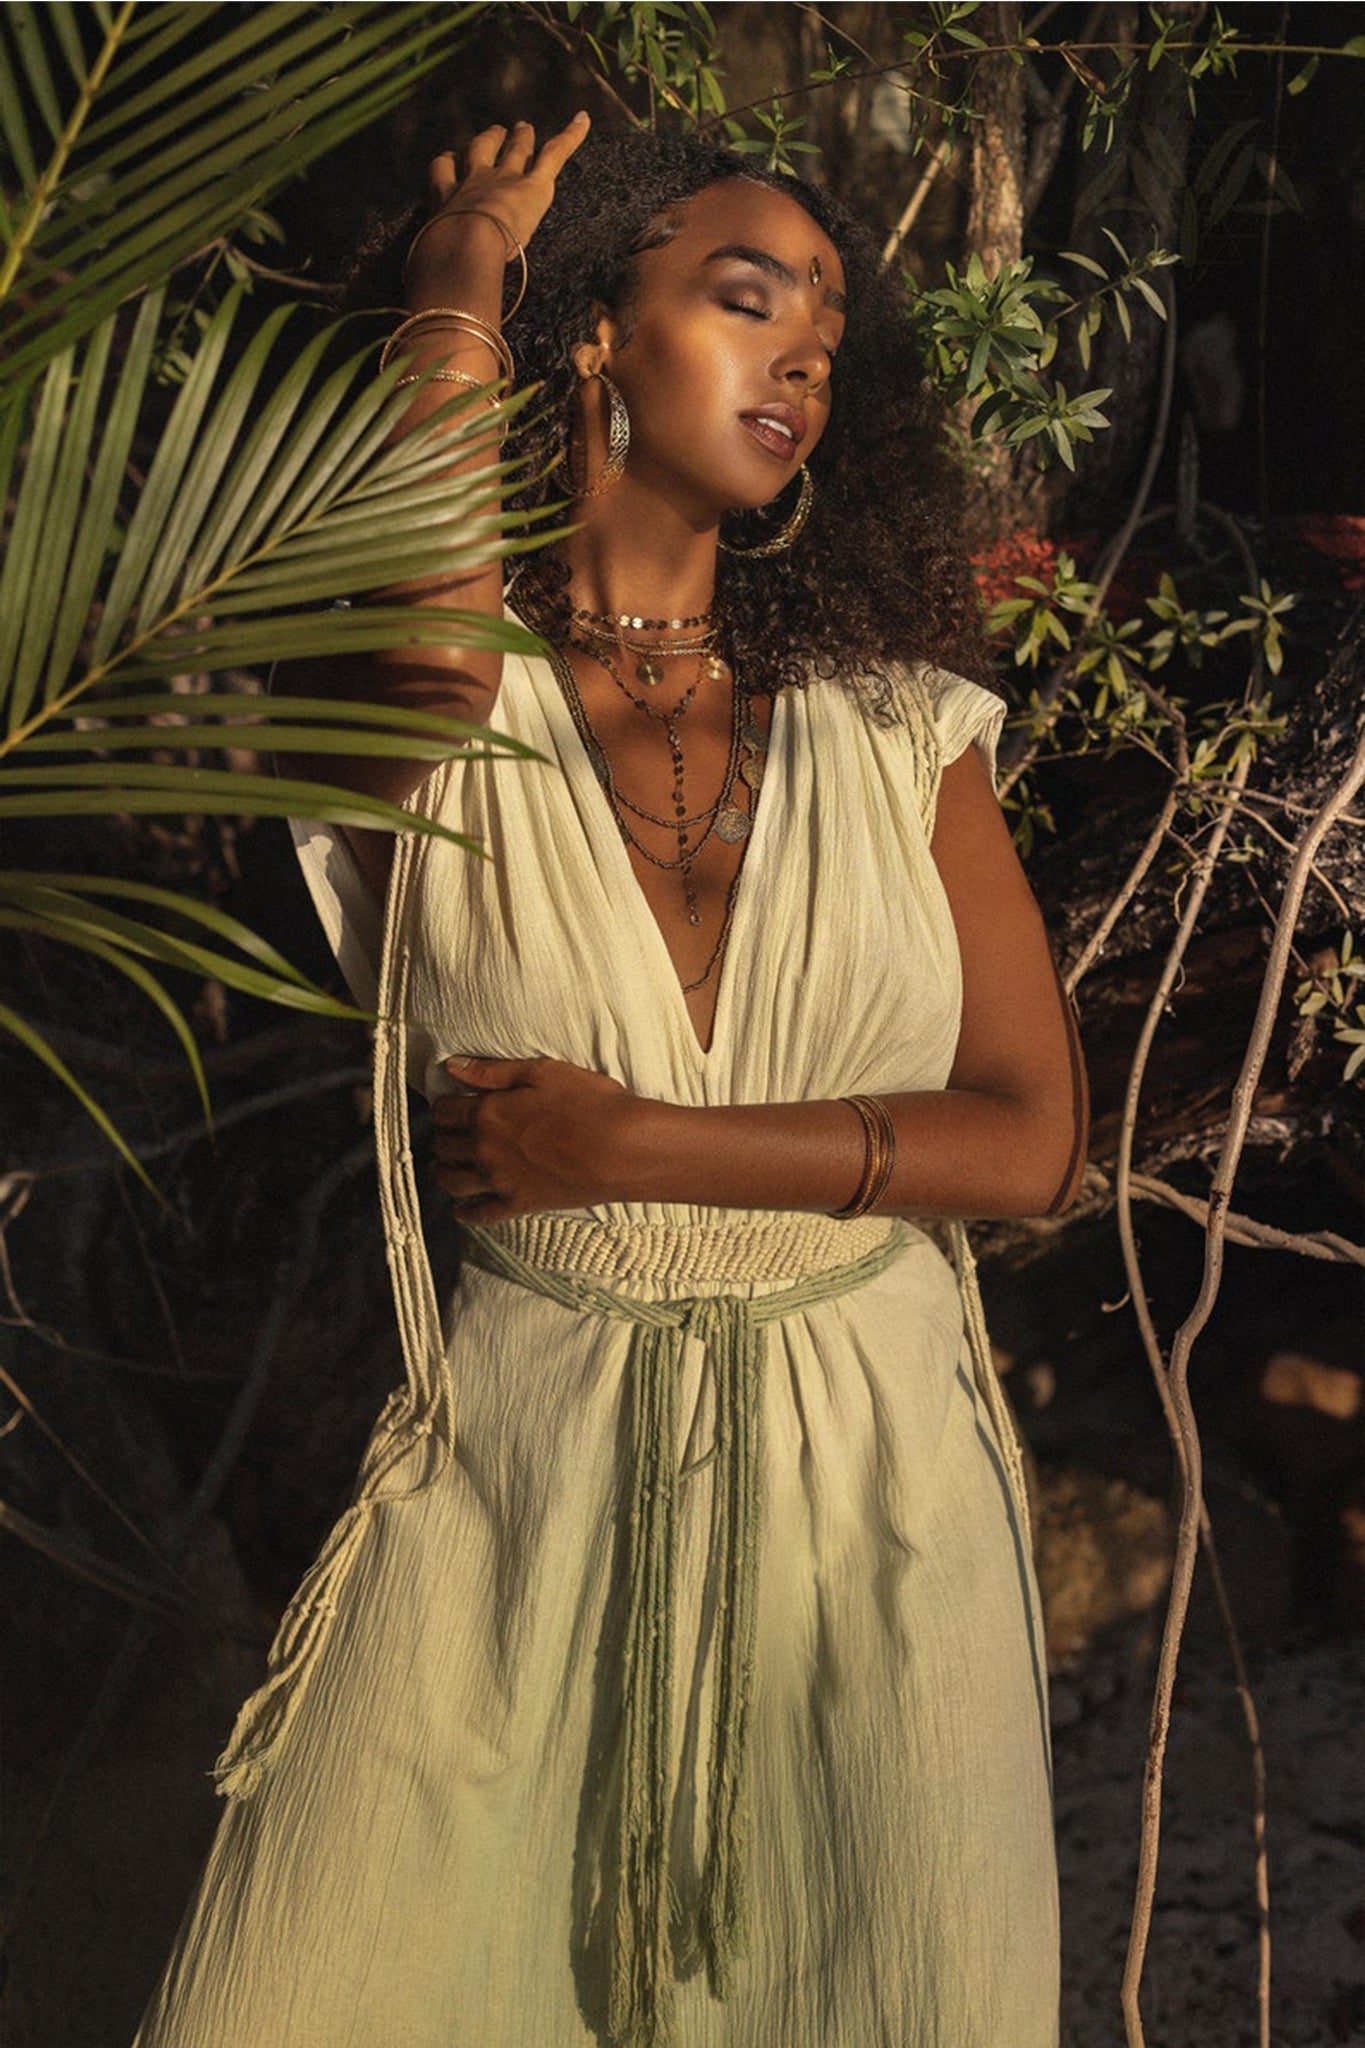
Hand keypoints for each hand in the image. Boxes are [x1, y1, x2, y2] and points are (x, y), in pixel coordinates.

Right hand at [406, 114, 590, 303]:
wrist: (461, 246)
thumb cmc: (439, 263)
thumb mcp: (425, 269)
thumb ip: (424, 277)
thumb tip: (413, 305)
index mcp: (445, 202)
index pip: (442, 176)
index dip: (446, 168)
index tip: (448, 162)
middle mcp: (472, 182)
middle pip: (478, 153)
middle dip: (487, 142)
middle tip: (496, 132)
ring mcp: (505, 179)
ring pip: (514, 150)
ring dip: (520, 139)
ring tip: (525, 129)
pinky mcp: (534, 185)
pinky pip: (554, 155)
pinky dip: (571, 137)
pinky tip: (583, 121)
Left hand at [431, 1054, 637, 1224]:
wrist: (622, 1150)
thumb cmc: (590, 1104)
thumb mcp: (543, 1072)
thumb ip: (493, 1071)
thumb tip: (452, 1066)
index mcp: (487, 1114)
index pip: (444, 1111)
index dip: (444, 1105)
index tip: (450, 1103)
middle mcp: (484, 1150)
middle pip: (444, 1145)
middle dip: (443, 1136)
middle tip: (450, 1131)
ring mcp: (500, 1181)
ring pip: (452, 1181)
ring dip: (444, 1171)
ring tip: (447, 1165)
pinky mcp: (519, 1204)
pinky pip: (480, 1214)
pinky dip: (466, 1212)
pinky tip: (462, 1209)